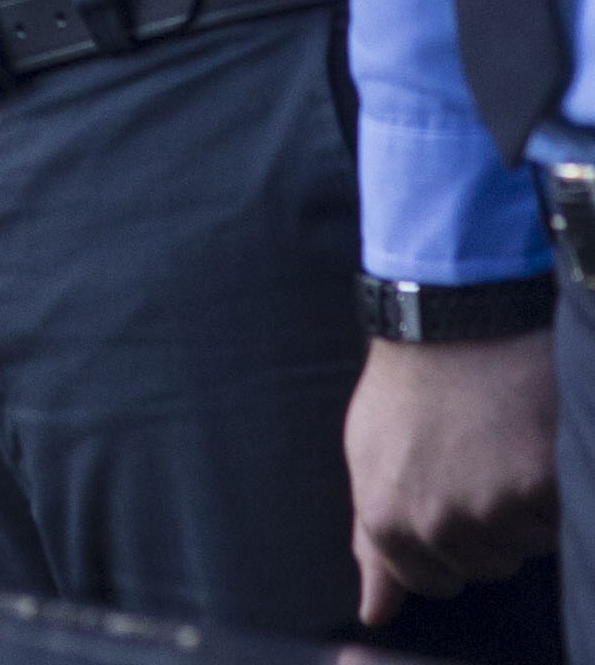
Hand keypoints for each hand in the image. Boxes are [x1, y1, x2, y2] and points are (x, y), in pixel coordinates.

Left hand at [352, 333, 558, 624]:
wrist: (454, 321)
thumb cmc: (408, 389)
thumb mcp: (369, 459)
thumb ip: (373, 541)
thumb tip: (374, 611)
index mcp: (389, 523)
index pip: (431, 583)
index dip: (444, 541)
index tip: (444, 493)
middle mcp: (440, 527)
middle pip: (485, 564)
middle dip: (485, 521)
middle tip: (472, 457)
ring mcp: (494, 510)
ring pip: (528, 543)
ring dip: (523, 506)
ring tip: (499, 444)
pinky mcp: (543, 487)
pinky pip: (562, 517)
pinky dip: (555, 487)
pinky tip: (530, 442)